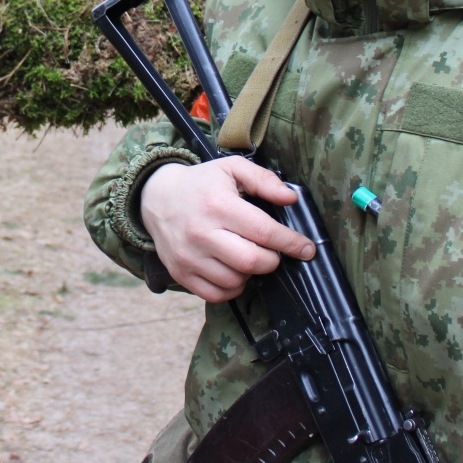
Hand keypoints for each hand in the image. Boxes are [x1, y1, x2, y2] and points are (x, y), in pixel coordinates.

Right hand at [139, 159, 316, 302]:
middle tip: (273, 251)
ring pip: (235, 281)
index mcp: (217, 204)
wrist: (156, 197)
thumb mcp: (232, 168)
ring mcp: (189, 256)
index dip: (291, 242)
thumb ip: (264, 180)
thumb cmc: (201, 183)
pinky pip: (215, 294)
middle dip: (272, 260)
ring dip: (251, 273)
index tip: (306, 248)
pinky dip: (232, 288)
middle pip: (251, 261)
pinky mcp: (181, 272)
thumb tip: (291, 198)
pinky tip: (233, 271)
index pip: (263, 231)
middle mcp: (201, 232)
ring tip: (249, 257)